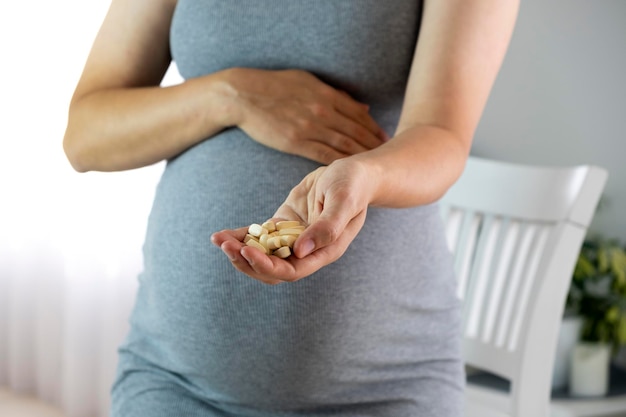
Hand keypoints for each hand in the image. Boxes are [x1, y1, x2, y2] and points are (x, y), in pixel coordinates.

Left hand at [211, 158, 374, 283]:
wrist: (354, 173)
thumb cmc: (353, 185)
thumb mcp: (344, 201)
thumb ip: (327, 228)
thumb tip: (300, 251)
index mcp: (324, 251)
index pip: (292, 271)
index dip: (267, 266)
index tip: (246, 251)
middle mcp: (307, 251)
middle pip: (271, 270)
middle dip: (246, 261)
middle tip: (226, 245)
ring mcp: (293, 239)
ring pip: (262, 256)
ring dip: (239, 251)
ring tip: (218, 239)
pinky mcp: (284, 225)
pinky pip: (259, 237)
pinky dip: (241, 236)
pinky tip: (222, 234)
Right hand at [226, 68, 387, 163]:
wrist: (244, 95)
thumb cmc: (275, 85)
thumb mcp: (308, 81)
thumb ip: (336, 95)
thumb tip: (363, 108)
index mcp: (326, 95)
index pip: (358, 114)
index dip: (373, 127)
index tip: (385, 138)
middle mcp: (322, 111)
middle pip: (355, 131)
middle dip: (373, 144)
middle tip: (387, 155)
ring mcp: (309, 127)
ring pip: (343, 144)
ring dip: (360, 155)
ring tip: (373, 165)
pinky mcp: (296, 142)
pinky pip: (323, 154)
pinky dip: (339, 162)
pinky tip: (349, 169)